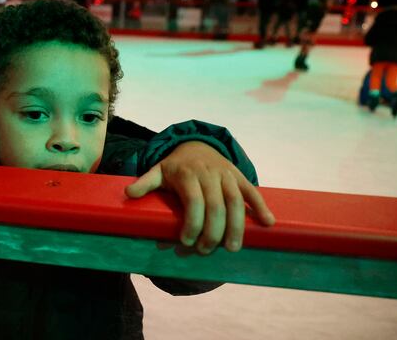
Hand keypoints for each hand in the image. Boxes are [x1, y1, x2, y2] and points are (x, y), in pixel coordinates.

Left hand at [125, 141, 274, 254]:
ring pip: (235, 201)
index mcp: (188, 174)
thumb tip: (129, 193)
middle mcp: (209, 174)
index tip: (186, 243)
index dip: (192, 224)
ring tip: (232, 248)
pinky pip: (252, 191)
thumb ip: (145, 183)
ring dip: (236, 226)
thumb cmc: (176, 166)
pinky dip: (261, 207)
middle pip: (216, 206)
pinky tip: (267, 223)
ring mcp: (226, 175)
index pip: (194, 202)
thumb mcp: (158, 171)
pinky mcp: (239, 176)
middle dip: (212, 232)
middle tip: (206, 251)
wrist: (197, 145)